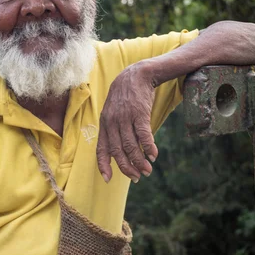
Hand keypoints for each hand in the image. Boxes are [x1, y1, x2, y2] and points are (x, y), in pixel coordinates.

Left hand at [97, 61, 157, 182]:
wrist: (135, 75)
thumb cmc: (125, 98)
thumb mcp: (113, 112)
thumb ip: (113, 130)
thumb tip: (120, 151)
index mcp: (104, 124)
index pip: (101, 148)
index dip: (104, 165)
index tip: (107, 179)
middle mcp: (112, 122)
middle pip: (118, 151)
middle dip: (126, 167)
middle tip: (136, 177)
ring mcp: (125, 118)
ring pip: (131, 145)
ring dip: (139, 161)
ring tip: (147, 171)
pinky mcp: (139, 113)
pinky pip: (143, 135)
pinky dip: (148, 147)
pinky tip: (153, 156)